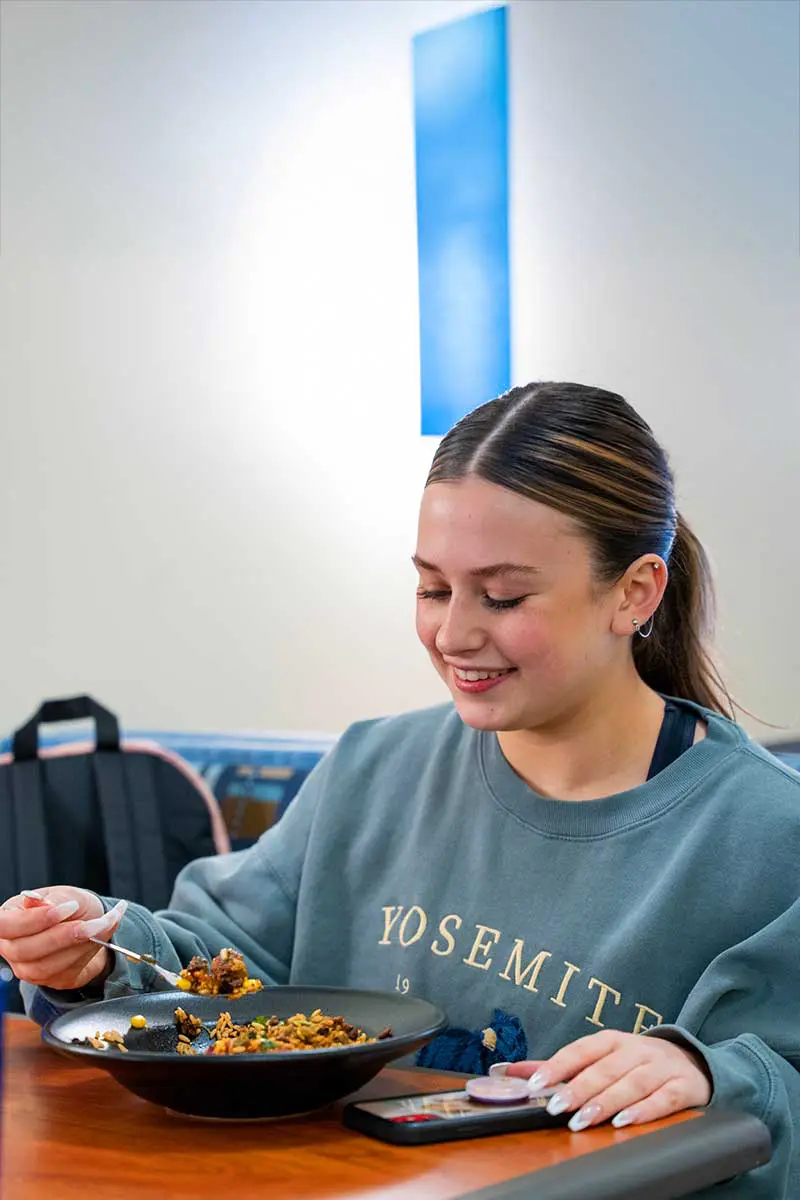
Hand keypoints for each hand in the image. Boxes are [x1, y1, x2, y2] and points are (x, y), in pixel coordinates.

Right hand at [0, 887, 126, 991]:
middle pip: (23, 949)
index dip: (33, 920)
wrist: (91, 926)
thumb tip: (32, 900)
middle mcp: (10, 945)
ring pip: (43, 966)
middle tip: (89, 922)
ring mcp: (25, 966)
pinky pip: (61, 974)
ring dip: (76, 947)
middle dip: (61, 936)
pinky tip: (97, 939)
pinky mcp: (45, 980)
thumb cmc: (72, 906)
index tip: (68, 908)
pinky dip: (83, 955)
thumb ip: (53, 899)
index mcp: (9, 916)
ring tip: (99, 927)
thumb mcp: (68, 894)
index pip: (4, 925)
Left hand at [506, 1030, 711, 1131]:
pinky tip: (625, 1123)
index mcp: (612, 1040)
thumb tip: (511, 1071)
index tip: (536, 1084)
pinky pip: (663, 1099)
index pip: (580, 1050)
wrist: (693, 1063)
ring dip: (606, 1101)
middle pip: (604, 1068)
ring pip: (631, 1083)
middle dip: (579, 1088)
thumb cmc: (637, 1063)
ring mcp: (661, 1067)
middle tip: (557, 1107)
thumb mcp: (602, 1057)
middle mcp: (636, 1049)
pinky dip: (644, 1111)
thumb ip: (560, 1067)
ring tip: (583, 1119)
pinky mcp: (683, 1087)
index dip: (558, 1066)